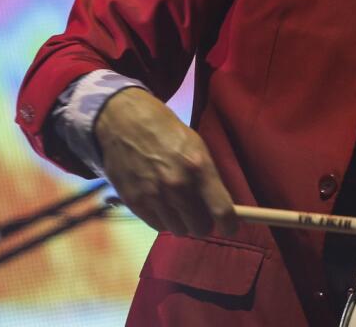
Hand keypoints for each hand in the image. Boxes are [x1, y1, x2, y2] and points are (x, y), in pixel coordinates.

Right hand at [95, 87, 236, 236]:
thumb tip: (221, 208)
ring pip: (179, 230)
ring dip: (182, 222)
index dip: (229, 224)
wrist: (126, 124)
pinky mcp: (135, 202)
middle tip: (199, 211)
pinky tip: (160, 202)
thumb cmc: (167, 133)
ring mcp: (154, 196)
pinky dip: (163, 219)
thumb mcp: (197, 147)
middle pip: (200, 227)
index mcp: (199, 167)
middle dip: (203, 222)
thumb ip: (208, 179)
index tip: (229, 227)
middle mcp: (178, 185)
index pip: (222, 210)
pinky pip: (157, 226)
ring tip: (177, 204)